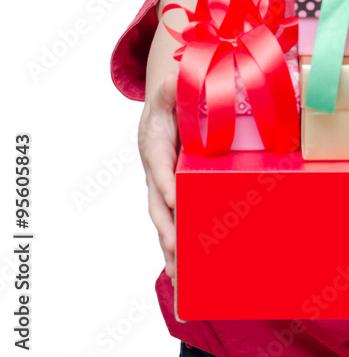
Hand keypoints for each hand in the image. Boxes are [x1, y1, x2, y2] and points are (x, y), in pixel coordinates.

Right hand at [138, 72, 179, 278]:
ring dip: (170, 249)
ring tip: (180, 277)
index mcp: (155, 145)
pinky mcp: (173, 201)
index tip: (173, 196)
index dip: (164, 181)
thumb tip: (176, 78)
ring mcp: (162, 190)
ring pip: (163, 223)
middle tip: (175, 247)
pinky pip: (174, 227)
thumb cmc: (170, 103)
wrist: (163, 114)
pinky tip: (184, 277)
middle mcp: (155, 173)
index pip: (158, 165)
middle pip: (157, 204)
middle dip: (166, 227)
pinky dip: (176, 252)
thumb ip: (172, 86)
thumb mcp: (170, 90)